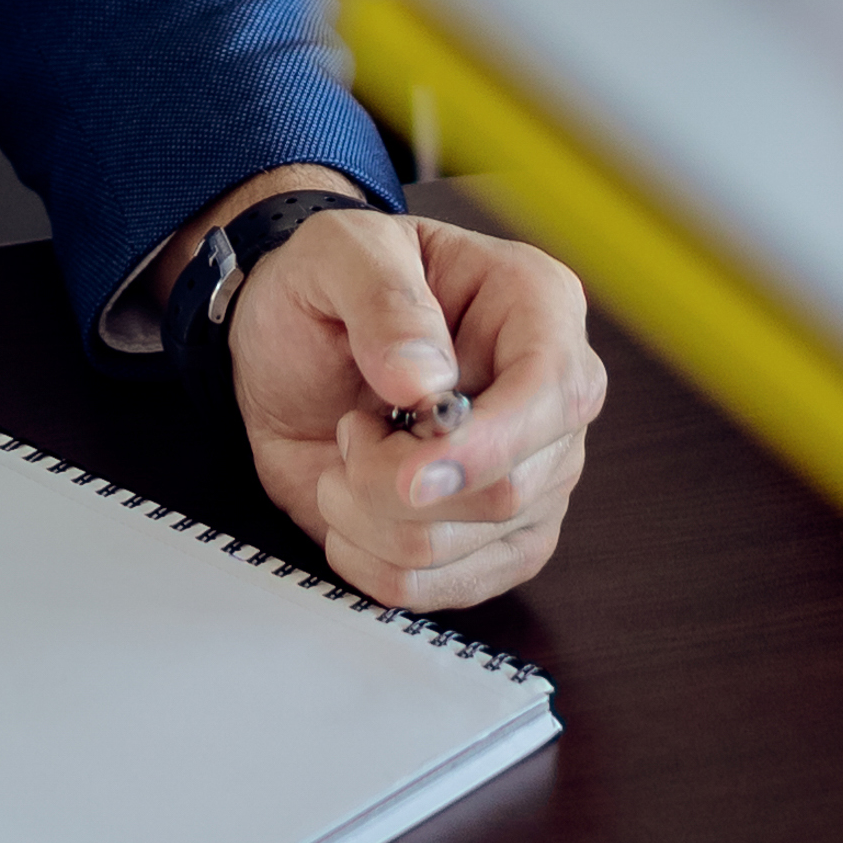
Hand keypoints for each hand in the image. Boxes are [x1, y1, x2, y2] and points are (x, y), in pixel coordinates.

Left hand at [213, 188, 605, 611]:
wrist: (288, 349)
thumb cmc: (327, 289)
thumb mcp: (336, 253)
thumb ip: (381, 299)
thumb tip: (426, 379)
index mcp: (535, 305)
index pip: (554, 391)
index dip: (486, 445)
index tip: (406, 473)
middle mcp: (550, 397)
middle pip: (509, 490)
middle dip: (395, 484)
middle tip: (349, 431)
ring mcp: (534, 476)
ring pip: (467, 546)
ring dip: (371, 518)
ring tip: (348, 456)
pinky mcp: (499, 539)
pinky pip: (445, 589)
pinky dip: (374, 564)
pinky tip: (353, 510)